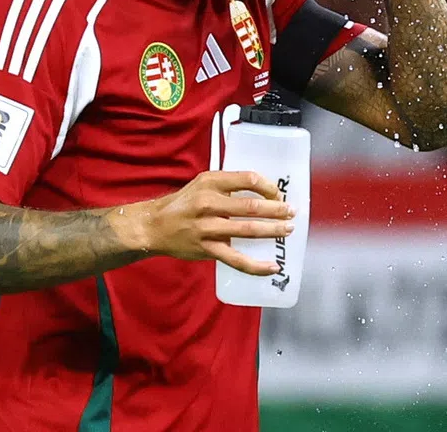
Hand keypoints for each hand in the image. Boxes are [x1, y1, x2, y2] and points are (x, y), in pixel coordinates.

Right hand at [136, 171, 294, 275]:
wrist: (155, 226)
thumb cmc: (184, 203)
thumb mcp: (203, 183)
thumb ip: (229, 184)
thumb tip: (264, 191)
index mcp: (211, 182)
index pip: (248, 179)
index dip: (269, 186)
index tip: (278, 194)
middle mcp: (208, 203)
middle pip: (251, 206)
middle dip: (277, 210)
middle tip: (292, 212)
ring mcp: (207, 228)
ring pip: (247, 230)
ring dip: (272, 231)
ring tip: (288, 230)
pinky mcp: (207, 249)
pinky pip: (236, 259)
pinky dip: (256, 265)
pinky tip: (272, 267)